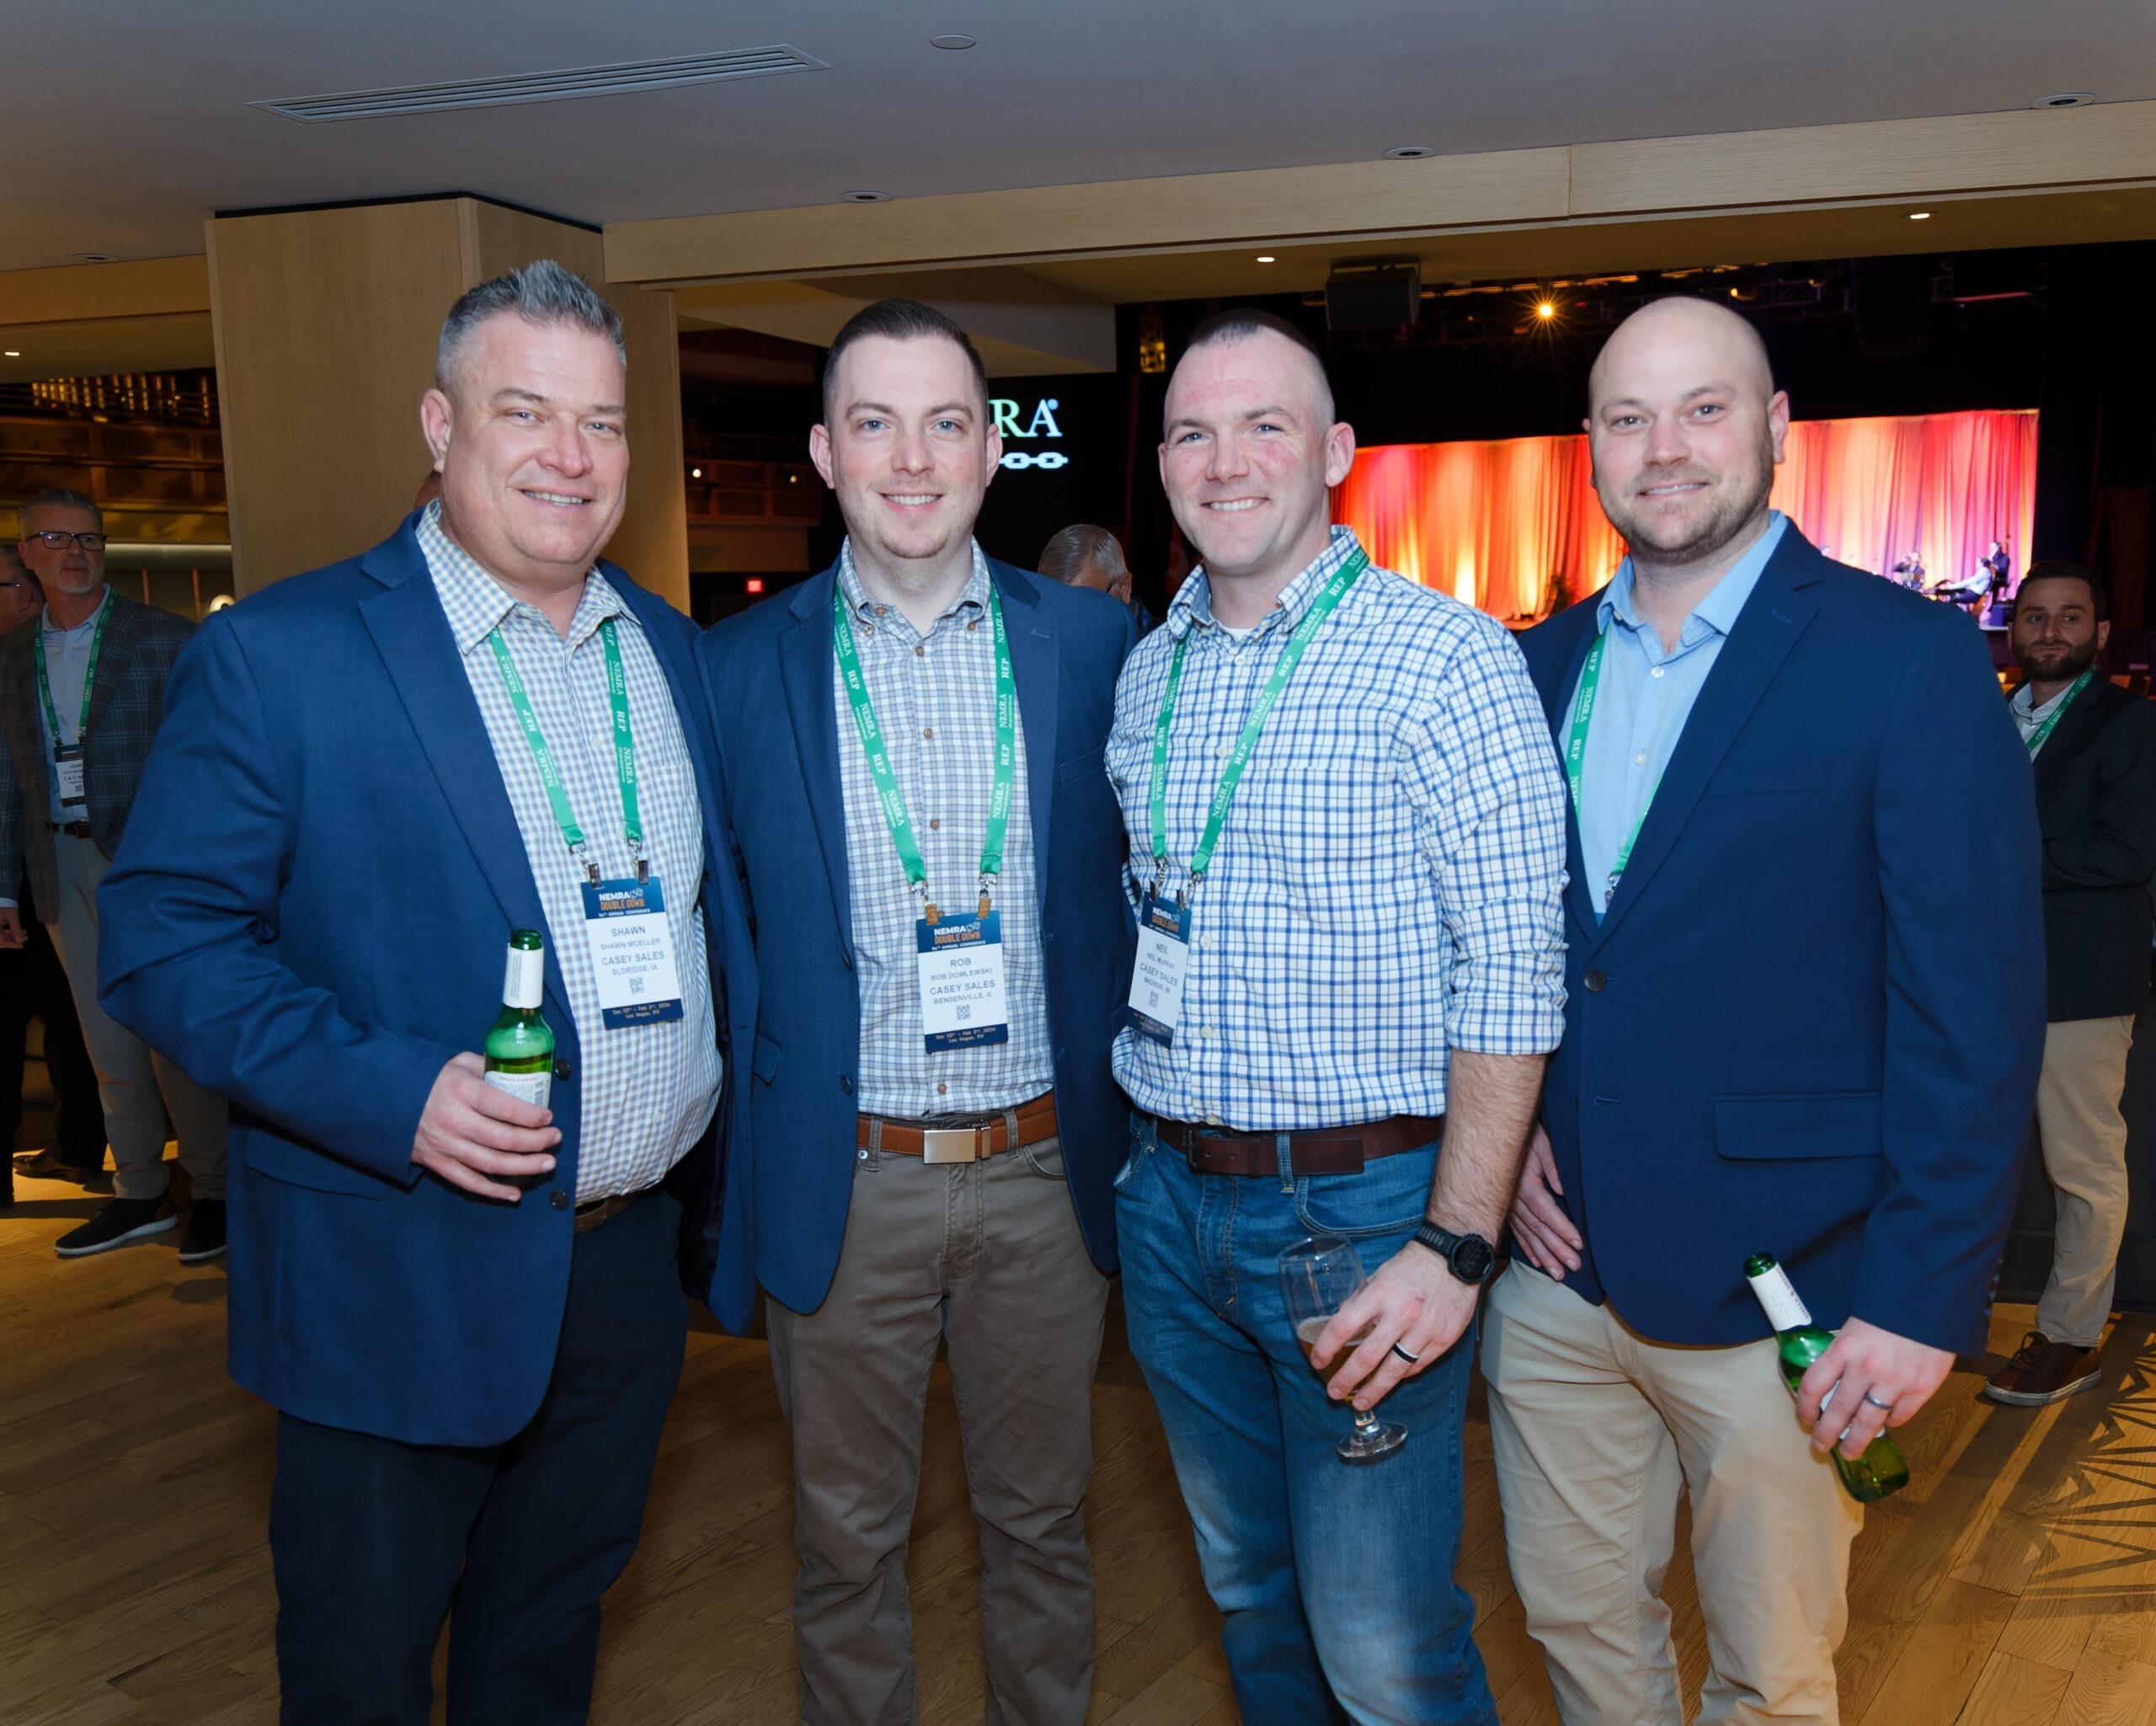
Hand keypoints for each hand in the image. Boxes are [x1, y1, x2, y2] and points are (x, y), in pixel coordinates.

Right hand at [0, 907, 22, 947]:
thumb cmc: (6, 906)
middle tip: (23, 941)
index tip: (21, 944)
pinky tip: (20, 931)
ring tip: (24, 934)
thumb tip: (20, 940)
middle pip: (1, 940)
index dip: (11, 943)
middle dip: (12, 941)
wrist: (3, 898)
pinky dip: (10, 933)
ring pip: (2, 937)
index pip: (1, 940)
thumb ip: (16, 929)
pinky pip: (2, 932)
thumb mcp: (12, 917)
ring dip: (13, 937)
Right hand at [411, 1052, 560, 1201]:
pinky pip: (468, 1182)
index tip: (548, 1116)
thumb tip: (518, 1067)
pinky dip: (493, 1191)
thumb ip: (486, 1066)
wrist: (385, 1101)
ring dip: (523, 1167)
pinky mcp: (436, 1163)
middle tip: (555, 1139)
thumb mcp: (457, 1063)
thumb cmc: (429, 1079)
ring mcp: (445, 1145)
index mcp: (461, 1091)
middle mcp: (454, 1120)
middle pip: (503, 1138)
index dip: (531, 1115)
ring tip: (547, 1164)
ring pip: (491, 1164)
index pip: (504, 1106)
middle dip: (536, 1142)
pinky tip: (515, 1194)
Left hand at [1311, 1236, 1479, 1410]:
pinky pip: (1417, 1366)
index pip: (1343, 1327)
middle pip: (1367, 1358)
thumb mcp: (1378, 1275)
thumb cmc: (1412, 1266)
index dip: (1325, 1348)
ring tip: (1360, 1402)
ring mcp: (1425, 1330)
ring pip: (1394, 1371)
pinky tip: (1390, 1382)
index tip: (1317, 1361)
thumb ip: (1360, 1301)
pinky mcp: (1443, 1340)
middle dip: (1346, 1380)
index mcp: (1379, 1294)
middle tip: (1333, 1393)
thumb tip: (1341, 1325)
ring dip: (1374, 1390)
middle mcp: (1401, 1315)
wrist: (1454, 1258)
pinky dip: (1401, 1376)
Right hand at [1507, 1122, 1580, 1278]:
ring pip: (1527, 1235)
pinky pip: (1517, 1232)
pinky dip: (1528, 1248)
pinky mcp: (1505, 1209)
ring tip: (1558, 1274)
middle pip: (1538, 1229)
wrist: (1495, 1135)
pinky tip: (1539, 1262)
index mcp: (1524, 1185)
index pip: (1546, 1212)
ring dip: (1544, 1255)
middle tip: (1572, 1266)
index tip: (1578, 1244)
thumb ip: (1553, 1166)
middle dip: (1556, 1249)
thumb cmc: (1523, 1137)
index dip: (1562, 1229)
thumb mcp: (1542, 1144)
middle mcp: (1513, 1200)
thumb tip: (1563, 1190)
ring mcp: (1507, 1207)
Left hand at [1795, 1316, 1953, 1459]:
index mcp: (1844, 1349)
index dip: (1805, 1407)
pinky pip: (1900, 1415)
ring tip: (1849, 1452)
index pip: (1814, 1385)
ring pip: (1869, 1422)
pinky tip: (1884, 1424)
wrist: (1928, 1299)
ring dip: (1856, 1441)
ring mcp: (1895, 1381)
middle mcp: (1866, 1369)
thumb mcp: (1854, 1327)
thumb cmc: (1887, 1310)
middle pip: (1839, 1411)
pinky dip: (1890, 1423)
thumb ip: (1844, 1355)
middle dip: (1826, 1433)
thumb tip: (1832, 1382)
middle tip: (1819, 1447)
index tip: (1803, 1418)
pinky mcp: (1922, 1388)